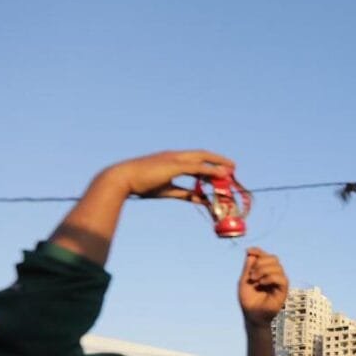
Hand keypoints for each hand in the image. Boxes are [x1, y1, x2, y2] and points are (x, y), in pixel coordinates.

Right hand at [101, 149, 234, 201]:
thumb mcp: (167, 191)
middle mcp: (174, 156)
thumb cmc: (141, 185)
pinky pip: (196, 167)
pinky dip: (210, 170)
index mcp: (171, 160)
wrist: (122, 178)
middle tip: (232, 167)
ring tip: (231, 171)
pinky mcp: (173, 165)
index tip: (221, 169)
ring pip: (201, 159)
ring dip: (217, 165)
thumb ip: (185, 194)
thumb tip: (199, 199)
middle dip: (218, 161)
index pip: (195, 159)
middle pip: (202, 155)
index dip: (209, 163)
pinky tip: (220, 174)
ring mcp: (174, 159)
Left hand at [238, 248, 287, 326]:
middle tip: (251, 275)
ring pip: (277, 266)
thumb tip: (251, 253)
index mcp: (265, 271)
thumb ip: (248, 267)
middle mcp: (274, 275)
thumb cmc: (248, 300)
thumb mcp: (244, 280)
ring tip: (254, 280)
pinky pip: (281, 278)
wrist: (252, 315)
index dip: (259, 251)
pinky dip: (270, 278)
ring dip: (263, 270)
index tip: (249, 251)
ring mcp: (280, 282)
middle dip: (260, 262)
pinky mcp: (284, 290)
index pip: (266, 256)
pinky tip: (261, 283)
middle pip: (273, 258)